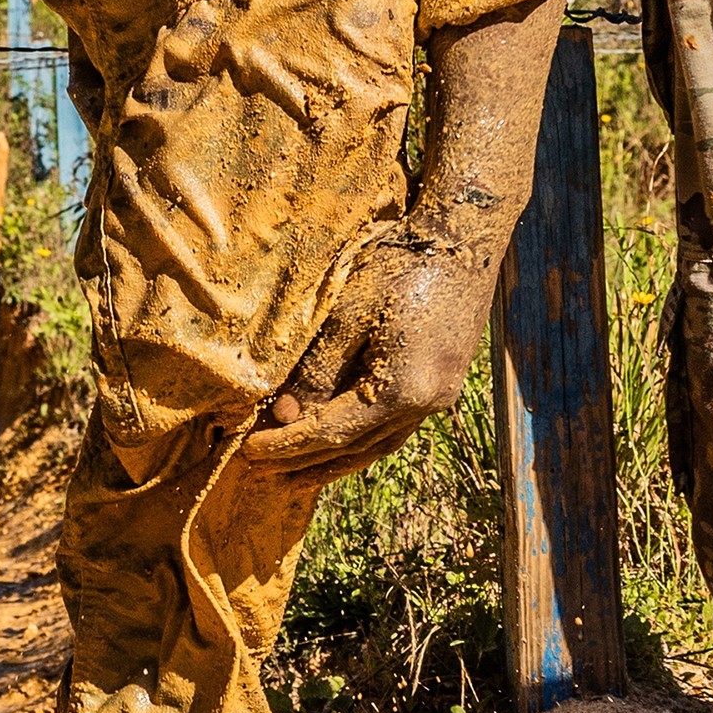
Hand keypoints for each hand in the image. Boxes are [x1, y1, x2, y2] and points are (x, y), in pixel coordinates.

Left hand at [240, 222, 501, 473]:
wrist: (463, 239)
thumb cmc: (400, 266)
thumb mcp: (346, 314)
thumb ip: (316, 371)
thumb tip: (284, 416)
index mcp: (403, 389)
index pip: (333, 432)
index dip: (289, 446)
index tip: (249, 452)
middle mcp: (426, 404)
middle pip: (357, 449)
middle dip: (307, 463)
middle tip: (261, 473)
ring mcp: (440, 398)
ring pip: (379, 445)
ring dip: (335, 461)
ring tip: (294, 473)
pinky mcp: (442, 385)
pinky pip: (395, 427)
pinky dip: (362, 440)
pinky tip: (339, 441)